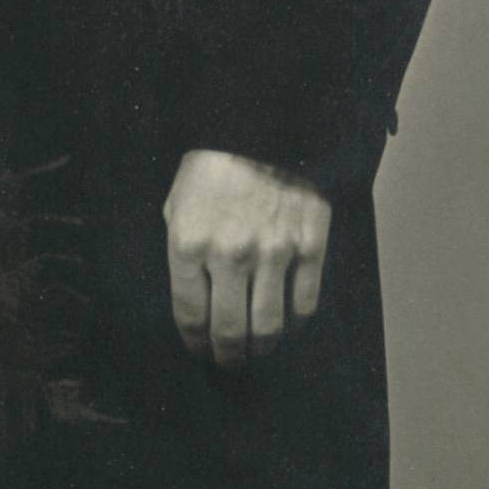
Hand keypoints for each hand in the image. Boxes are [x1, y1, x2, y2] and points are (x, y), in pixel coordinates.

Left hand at [163, 149, 330, 368]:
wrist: (267, 125)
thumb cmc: (214, 165)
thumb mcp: (178, 202)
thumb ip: (183, 250)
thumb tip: (195, 295)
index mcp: (189, 244)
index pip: (190, 316)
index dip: (194, 343)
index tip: (199, 351)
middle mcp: (230, 255)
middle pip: (229, 332)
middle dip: (227, 357)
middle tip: (229, 363)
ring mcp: (274, 253)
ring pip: (269, 327)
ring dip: (261, 348)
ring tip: (257, 352)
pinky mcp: (310, 246)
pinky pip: (305, 303)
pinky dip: (296, 322)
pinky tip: (287, 323)